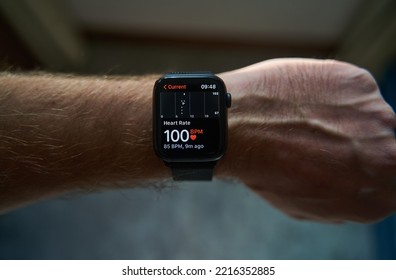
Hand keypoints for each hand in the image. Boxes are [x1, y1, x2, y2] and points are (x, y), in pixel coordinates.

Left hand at [219, 58, 395, 222]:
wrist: (240, 126)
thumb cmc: (264, 170)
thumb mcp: (305, 206)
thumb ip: (344, 202)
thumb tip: (357, 189)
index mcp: (376, 198)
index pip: (394, 186)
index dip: (374, 173)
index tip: (353, 162)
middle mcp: (388, 157)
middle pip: (388, 149)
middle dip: (361, 145)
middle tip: (327, 139)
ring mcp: (377, 116)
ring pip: (372, 117)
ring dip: (347, 119)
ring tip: (307, 119)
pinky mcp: (360, 83)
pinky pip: (354, 92)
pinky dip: (334, 95)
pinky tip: (304, 101)